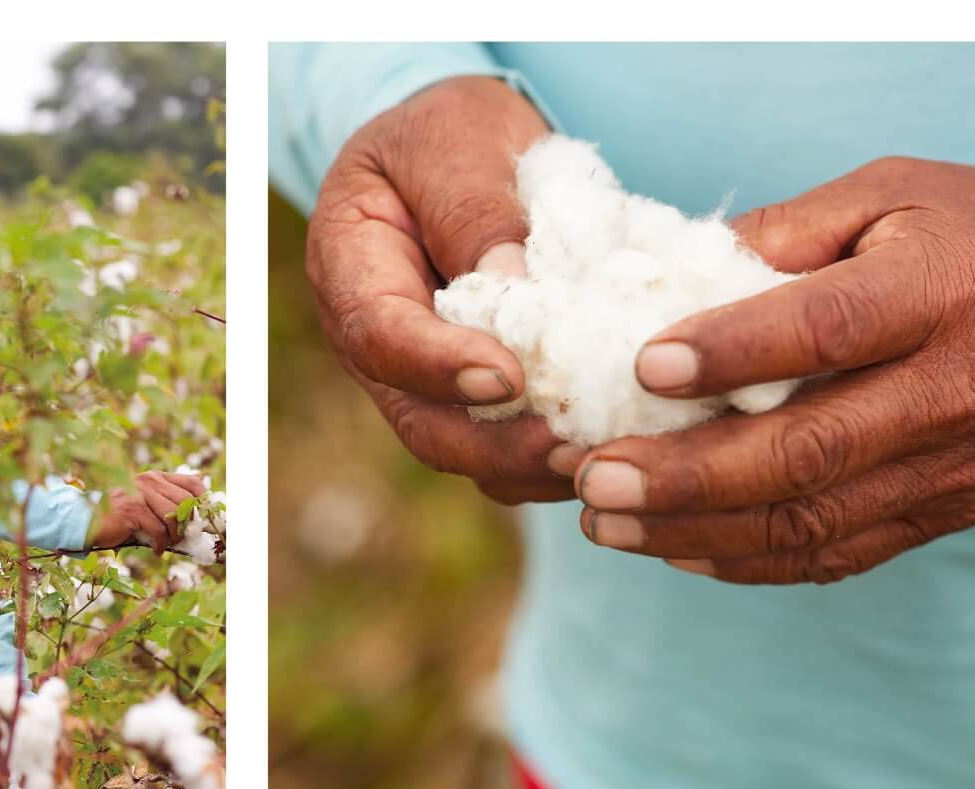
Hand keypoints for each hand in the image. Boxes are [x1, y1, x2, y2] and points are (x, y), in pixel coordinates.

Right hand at [87, 471, 208, 551]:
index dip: (203, 502)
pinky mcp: (133, 510)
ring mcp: (140, 494)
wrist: (87, 521)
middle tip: (179, 538)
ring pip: (174, 516)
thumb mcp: (147, 505)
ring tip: (165, 544)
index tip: (201, 520)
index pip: (193, 483)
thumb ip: (167, 505)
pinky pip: (159, 530)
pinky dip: (160, 544)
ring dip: (174, 536)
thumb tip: (196, 522)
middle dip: (187, 525)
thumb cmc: (120, 517)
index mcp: (156, 477)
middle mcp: (149, 481)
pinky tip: (155, 549)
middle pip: (186, 502)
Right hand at [305, 75, 577, 504]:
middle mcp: (380, 347)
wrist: (459, 156)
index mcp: (352, 273)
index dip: (439, 365)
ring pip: (469, 450)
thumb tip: (516, 286)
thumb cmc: (447, 138)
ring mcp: (427, 382)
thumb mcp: (455, 142)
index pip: (381, 336)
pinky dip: (559, 454)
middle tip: (574, 447)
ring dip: (536, 464)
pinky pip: (510, 447)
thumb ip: (475, 210)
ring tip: (610, 453)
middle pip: (423, 422)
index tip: (508, 376)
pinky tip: (623, 441)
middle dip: (498, 445)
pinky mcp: (478, 399)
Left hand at [570, 156, 974, 583]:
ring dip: (694, 530)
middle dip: (684, 475)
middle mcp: (951, 389)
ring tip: (604, 521)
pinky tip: (673, 548)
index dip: (730, 352)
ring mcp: (952, 464)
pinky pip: (838, 553)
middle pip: (805, 450)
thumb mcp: (892, 197)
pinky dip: (748, 560)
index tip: (641, 365)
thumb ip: (783, 233)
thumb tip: (664, 272)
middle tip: (590, 475)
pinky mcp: (945, 510)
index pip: (826, 330)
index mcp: (936, 292)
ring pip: (810, 519)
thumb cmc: (974, 234)